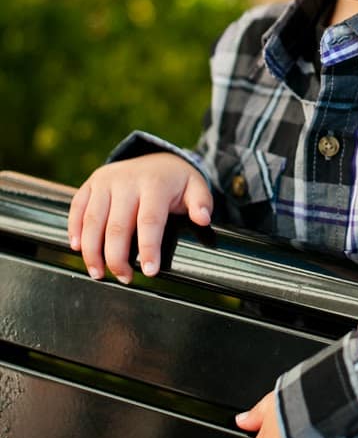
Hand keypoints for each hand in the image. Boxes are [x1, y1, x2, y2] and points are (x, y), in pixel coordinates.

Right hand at [68, 153, 212, 283]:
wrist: (156, 158)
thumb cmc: (176, 182)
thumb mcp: (196, 187)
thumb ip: (202, 203)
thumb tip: (203, 219)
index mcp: (154, 184)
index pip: (150, 221)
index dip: (148, 248)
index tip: (149, 272)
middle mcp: (127, 180)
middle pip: (117, 226)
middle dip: (118, 258)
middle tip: (125, 278)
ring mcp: (106, 181)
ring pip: (93, 219)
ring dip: (92, 250)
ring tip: (98, 273)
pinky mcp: (92, 183)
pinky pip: (78, 207)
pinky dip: (74, 228)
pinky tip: (76, 249)